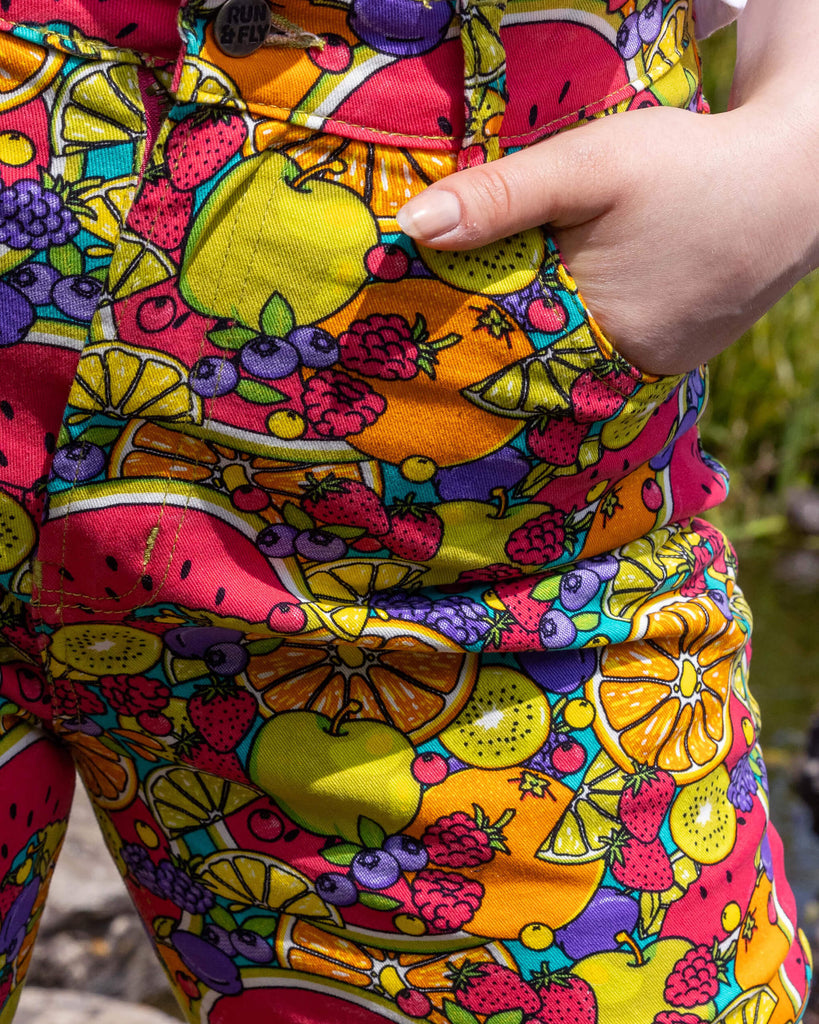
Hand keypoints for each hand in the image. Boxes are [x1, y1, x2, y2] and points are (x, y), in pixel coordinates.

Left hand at [396, 100, 816, 376]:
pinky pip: (606, 356)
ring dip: (536, 341)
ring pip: (570, 363)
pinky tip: (563, 309)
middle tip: (439, 332)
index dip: (457, 342)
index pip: (501, 358)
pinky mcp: (674, 355)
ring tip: (491, 320)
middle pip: (536, 368)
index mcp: (596, 337)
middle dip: (493, 346)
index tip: (414, 335)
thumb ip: (500, 197)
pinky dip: (580, 334)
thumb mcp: (587, 167)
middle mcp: (626, 371)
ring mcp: (654, 369)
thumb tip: (410, 229)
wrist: (795, 181)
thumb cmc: (687, 169)